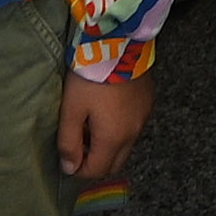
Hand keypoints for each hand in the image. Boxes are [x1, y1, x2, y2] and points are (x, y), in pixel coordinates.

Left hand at [59, 68, 152, 183]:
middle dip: (96, 164)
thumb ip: (69, 142)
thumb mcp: (72, 109)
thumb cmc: (91, 77)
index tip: (67, 160)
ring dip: (109, 148)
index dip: (79, 171)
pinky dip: (120, 131)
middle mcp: (133, 134)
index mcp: (113, 139)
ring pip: (126, 147)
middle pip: (115, 164)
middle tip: (79, 147)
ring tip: (91, 128)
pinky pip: (134, 129)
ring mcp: (143, 119)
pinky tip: (107, 113)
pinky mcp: (148, 103)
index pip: (97, 171)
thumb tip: (69, 168)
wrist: (120, 44)